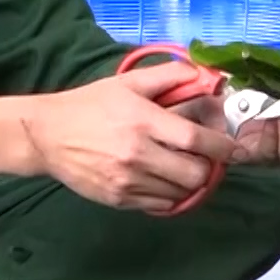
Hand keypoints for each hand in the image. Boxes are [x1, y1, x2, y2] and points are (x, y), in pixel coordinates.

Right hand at [0, 64, 236, 214]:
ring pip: (180, 192)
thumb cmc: (89, 105)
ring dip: (187, 182)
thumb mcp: (126, 82)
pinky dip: (169, 195)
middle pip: (195, 174)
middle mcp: (138, 154)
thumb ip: (167, 76)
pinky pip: (161, 205)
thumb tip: (203, 74)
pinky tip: (161, 179)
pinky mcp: (119, 199)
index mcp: (143, 121)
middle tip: (201, 158)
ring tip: (180, 167)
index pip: (196, 139)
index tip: (232, 147)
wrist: (46, 136)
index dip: (222, 146)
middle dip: (206, 167)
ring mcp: (128, 181)